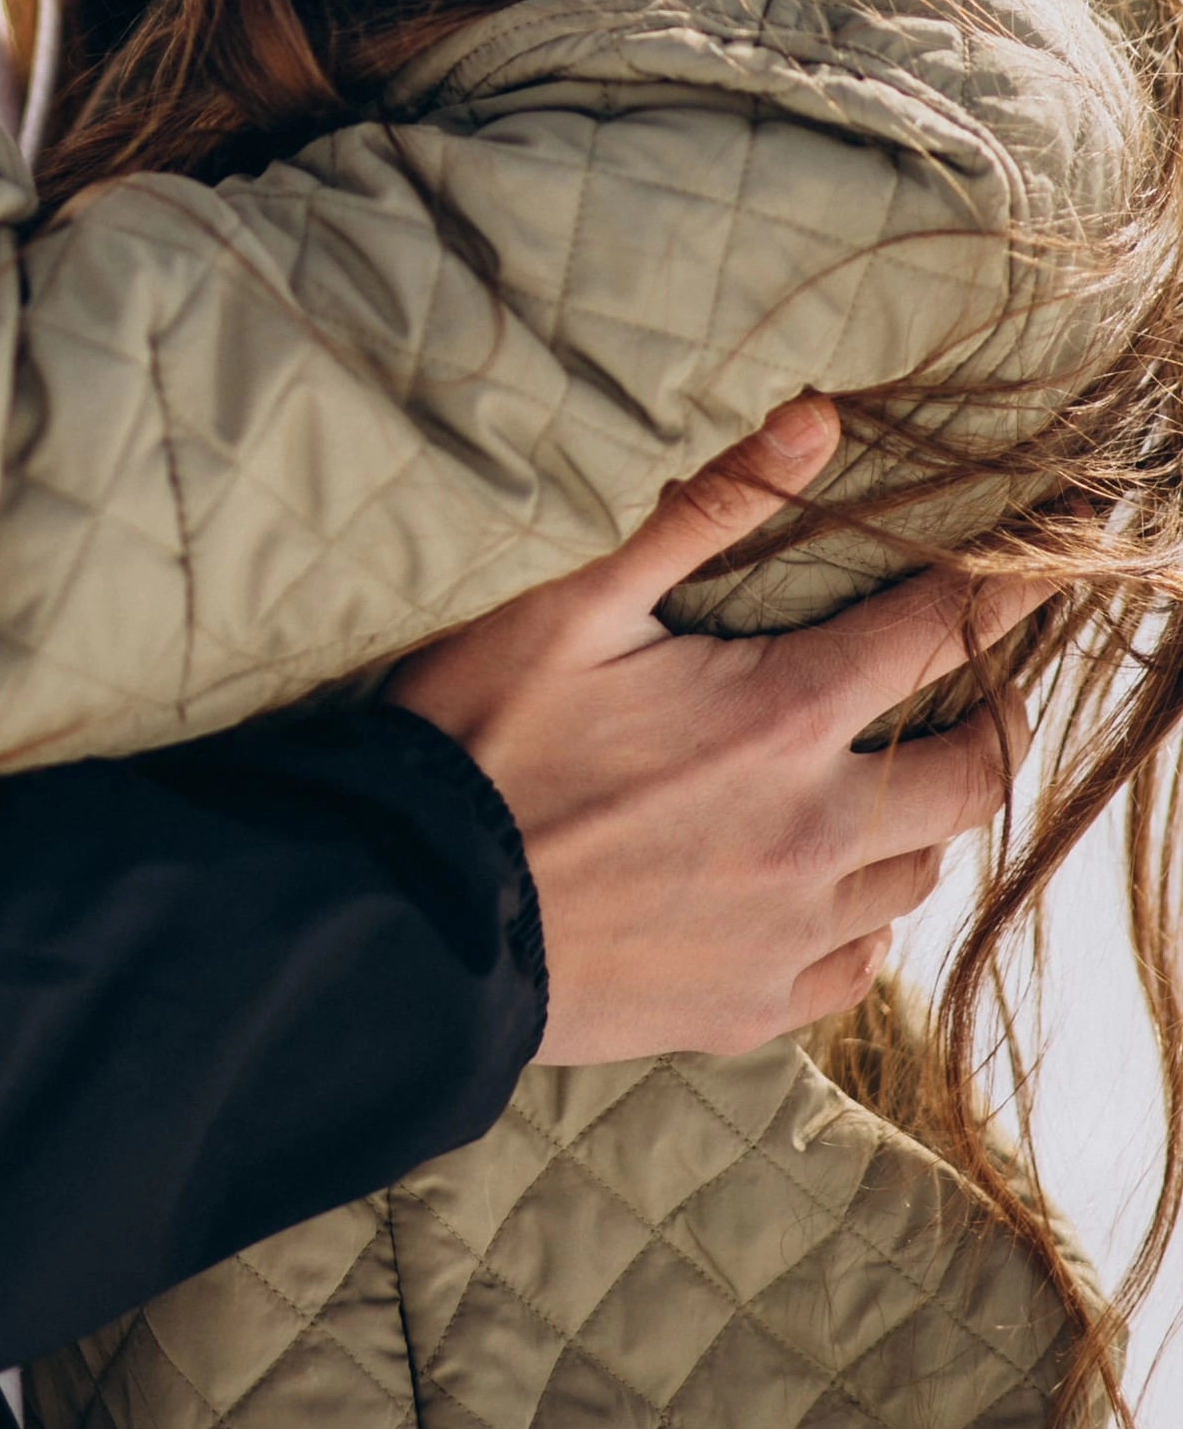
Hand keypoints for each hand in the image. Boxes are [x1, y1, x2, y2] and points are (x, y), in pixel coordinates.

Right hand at [387, 396, 1044, 1064]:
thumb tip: (817, 423)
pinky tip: (822, 888)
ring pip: (917, 875)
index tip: (1023, 575)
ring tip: (884, 779)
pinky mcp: (746, 1005)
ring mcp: (786, 933)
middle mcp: (811, 835)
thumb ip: (709, 513)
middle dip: (993, 718)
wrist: (406, 908)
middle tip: (977, 686)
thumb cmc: (479, 737)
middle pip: (973, 776)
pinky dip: (859, 921)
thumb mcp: (578, 602)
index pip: (935, 638)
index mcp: (778, 719)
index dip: (992, 595)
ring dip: (917, 820)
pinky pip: (857, 968)